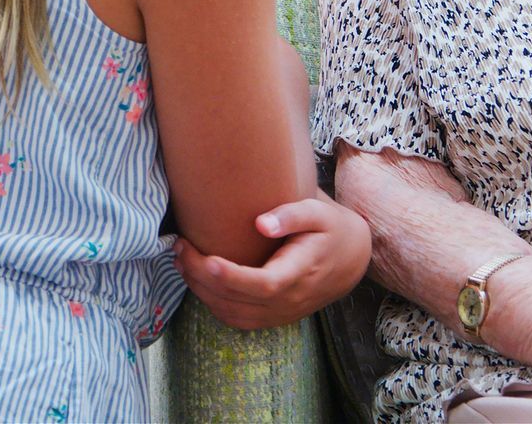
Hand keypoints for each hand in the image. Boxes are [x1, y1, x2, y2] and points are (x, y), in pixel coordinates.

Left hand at [174, 195, 370, 329]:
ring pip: (232, 313)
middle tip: (180, 246)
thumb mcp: (320, 212)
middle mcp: (290, 300)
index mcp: (302, 272)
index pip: (264, 284)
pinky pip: (236, 319)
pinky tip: (197, 279)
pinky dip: (212, 302)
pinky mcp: (272, 317)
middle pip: (238, 300)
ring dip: (201, 291)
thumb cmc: (332, 229)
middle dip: (201, 277)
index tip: (205, 259)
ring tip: (181, 260)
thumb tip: (261, 223)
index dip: (232, 277)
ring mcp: (280, 313)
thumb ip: (292, 214)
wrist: (350, 260)